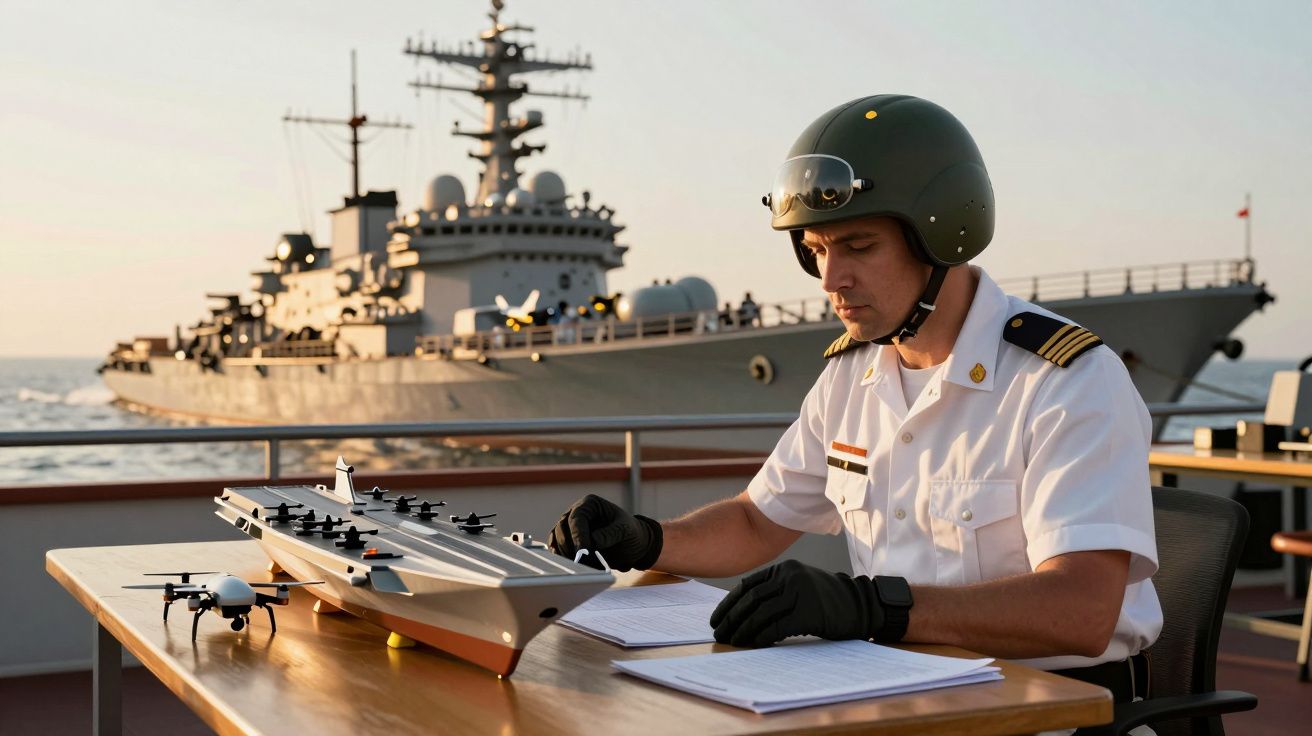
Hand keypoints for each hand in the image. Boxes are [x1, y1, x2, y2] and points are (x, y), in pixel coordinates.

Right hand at [547, 494, 662, 571]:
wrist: (633, 545)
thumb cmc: (630, 533)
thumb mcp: (626, 530)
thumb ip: (611, 533)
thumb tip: (593, 540)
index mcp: (589, 504)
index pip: (576, 518)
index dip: (578, 535)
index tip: (583, 552)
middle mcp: (576, 513)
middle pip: (562, 529)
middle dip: (571, 547)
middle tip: (583, 562)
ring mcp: (570, 528)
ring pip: (557, 540)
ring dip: (567, 555)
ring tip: (584, 566)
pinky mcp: (568, 542)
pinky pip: (559, 550)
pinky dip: (564, 559)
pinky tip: (575, 568)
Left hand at [709, 559, 885, 647]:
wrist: (860, 605)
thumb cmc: (825, 599)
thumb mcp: (798, 584)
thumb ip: (774, 591)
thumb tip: (739, 612)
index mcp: (784, 568)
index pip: (747, 586)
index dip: (728, 604)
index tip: (716, 620)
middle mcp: (790, 576)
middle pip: (751, 600)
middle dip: (732, 619)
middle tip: (719, 635)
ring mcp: (801, 593)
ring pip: (762, 614)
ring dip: (744, 631)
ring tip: (734, 643)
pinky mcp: (810, 612)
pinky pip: (778, 627)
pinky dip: (763, 637)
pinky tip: (755, 644)